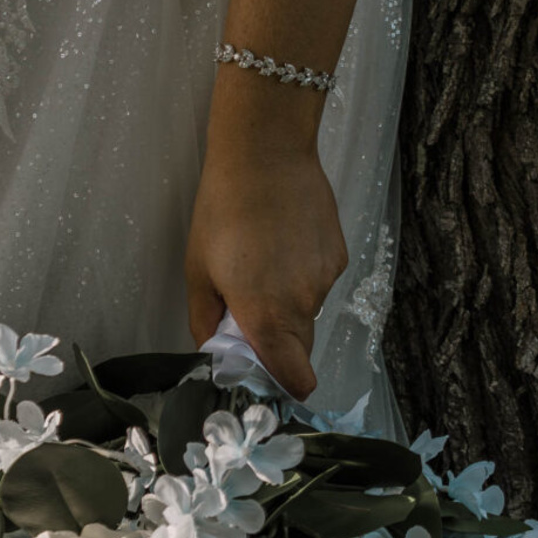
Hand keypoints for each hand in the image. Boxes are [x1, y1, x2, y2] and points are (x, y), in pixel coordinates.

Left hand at [184, 128, 347, 402]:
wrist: (265, 153)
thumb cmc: (223, 209)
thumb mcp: (198, 269)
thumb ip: (206, 321)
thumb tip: (214, 351)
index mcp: (266, 316)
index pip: (294, 378)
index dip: (284, 384)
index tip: (267, 374)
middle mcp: (303, 304)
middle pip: (299, 345)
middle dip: (277, 338)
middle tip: (249, 303)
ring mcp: (325, 278)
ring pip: (308, 308)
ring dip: (288, 299)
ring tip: (263, 257)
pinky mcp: (339, 254)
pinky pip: (320, 279)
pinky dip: (303, 271)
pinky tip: (284, 238)